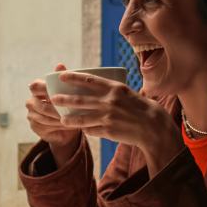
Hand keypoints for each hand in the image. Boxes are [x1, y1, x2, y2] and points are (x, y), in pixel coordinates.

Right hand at [26, 63, 80, 164]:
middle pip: (36, 103)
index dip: (43, 89)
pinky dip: (56, 125)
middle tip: (66, 109)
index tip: (58, 94)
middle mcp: (32, 101)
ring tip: (71, 118)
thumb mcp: (68, 91)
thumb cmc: (68, 105)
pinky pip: (44, 126)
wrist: (68, 126)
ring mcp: (31, 114)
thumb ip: (63, 78)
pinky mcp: (34, 126)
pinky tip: (66, 125)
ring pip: (42, 116)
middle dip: (52, 107)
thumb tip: (60, 64)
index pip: (35, 86)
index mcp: (37, 90)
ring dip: (57, 117)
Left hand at [50, 71, 181, 174]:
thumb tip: (92, 88)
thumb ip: (110, 91)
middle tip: (53, 99)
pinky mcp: (108, 130)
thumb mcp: (126, 93)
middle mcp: (109, 101)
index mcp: (114, 88)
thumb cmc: (140, 107)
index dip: (73, 77)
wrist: (153, 127)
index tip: (61, 76)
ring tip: (62, 119)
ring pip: (82, 118)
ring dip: (69, 119)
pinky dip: (86, 129)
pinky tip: (82, 129)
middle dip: (64, 99)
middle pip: (80, 100)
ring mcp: (108, 117)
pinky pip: (91, 130)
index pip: (89, 80)